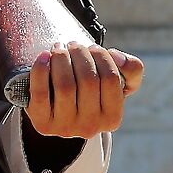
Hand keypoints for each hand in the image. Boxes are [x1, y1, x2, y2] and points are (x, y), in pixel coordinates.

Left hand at [24, 44, 144, 140]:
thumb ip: (131, 68)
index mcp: (112, 118)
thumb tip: (116, 57)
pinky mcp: (42, 123)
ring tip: (59, 48)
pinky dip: (41, 70)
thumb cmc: (92, 89)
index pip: (111, 79)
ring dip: (61, 58)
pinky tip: (44, 56)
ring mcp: (65, 128)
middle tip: (73, 44)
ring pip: (65, 85)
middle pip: (88, 80)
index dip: (101, 57)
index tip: (92, 47)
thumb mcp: (118, 81)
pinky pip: (41, 93)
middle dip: (80, 54)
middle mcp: (90, 127)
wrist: (60, 108)